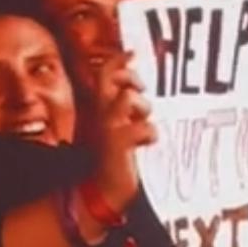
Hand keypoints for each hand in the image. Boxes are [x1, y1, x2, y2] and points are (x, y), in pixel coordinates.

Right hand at [89, 51, 156, 213]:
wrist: (97, 195)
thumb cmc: (109, 163)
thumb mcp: (114, 132)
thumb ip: (123, 112)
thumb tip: (139, 93)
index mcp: (98, 111)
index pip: (103, 74)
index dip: (119, 60)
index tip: (134, 52)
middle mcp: (100, 115)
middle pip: (114, 78)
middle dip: (132, 79)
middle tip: (141, 91)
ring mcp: (108, 129)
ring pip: (129, 99)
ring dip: (144, 111)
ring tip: (142, 125)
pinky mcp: (118, 145)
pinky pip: (143, 129)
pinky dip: (150, 135)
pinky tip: (146, 144)